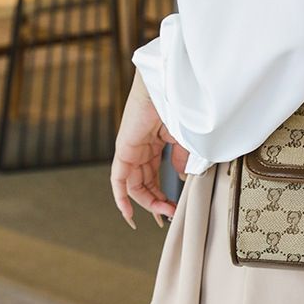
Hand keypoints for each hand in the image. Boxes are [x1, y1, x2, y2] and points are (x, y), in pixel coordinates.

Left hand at [110, 71, 188, 228]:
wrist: (168, 89)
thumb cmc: (178, 106)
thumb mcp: (185, 139)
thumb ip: (182, 159)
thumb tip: (182, 178)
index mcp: (154, 144)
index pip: (154, 176)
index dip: (163, 195)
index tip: (174, 209)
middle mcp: (140, 149)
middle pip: (145, 184)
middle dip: (157, 202)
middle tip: (170, 215)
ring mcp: (131, 150)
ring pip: (134, 185)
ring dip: (148, 202)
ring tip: (165, 213)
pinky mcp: (124, 150)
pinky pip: (119, 179)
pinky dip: (121, 197)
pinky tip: (129, 213)